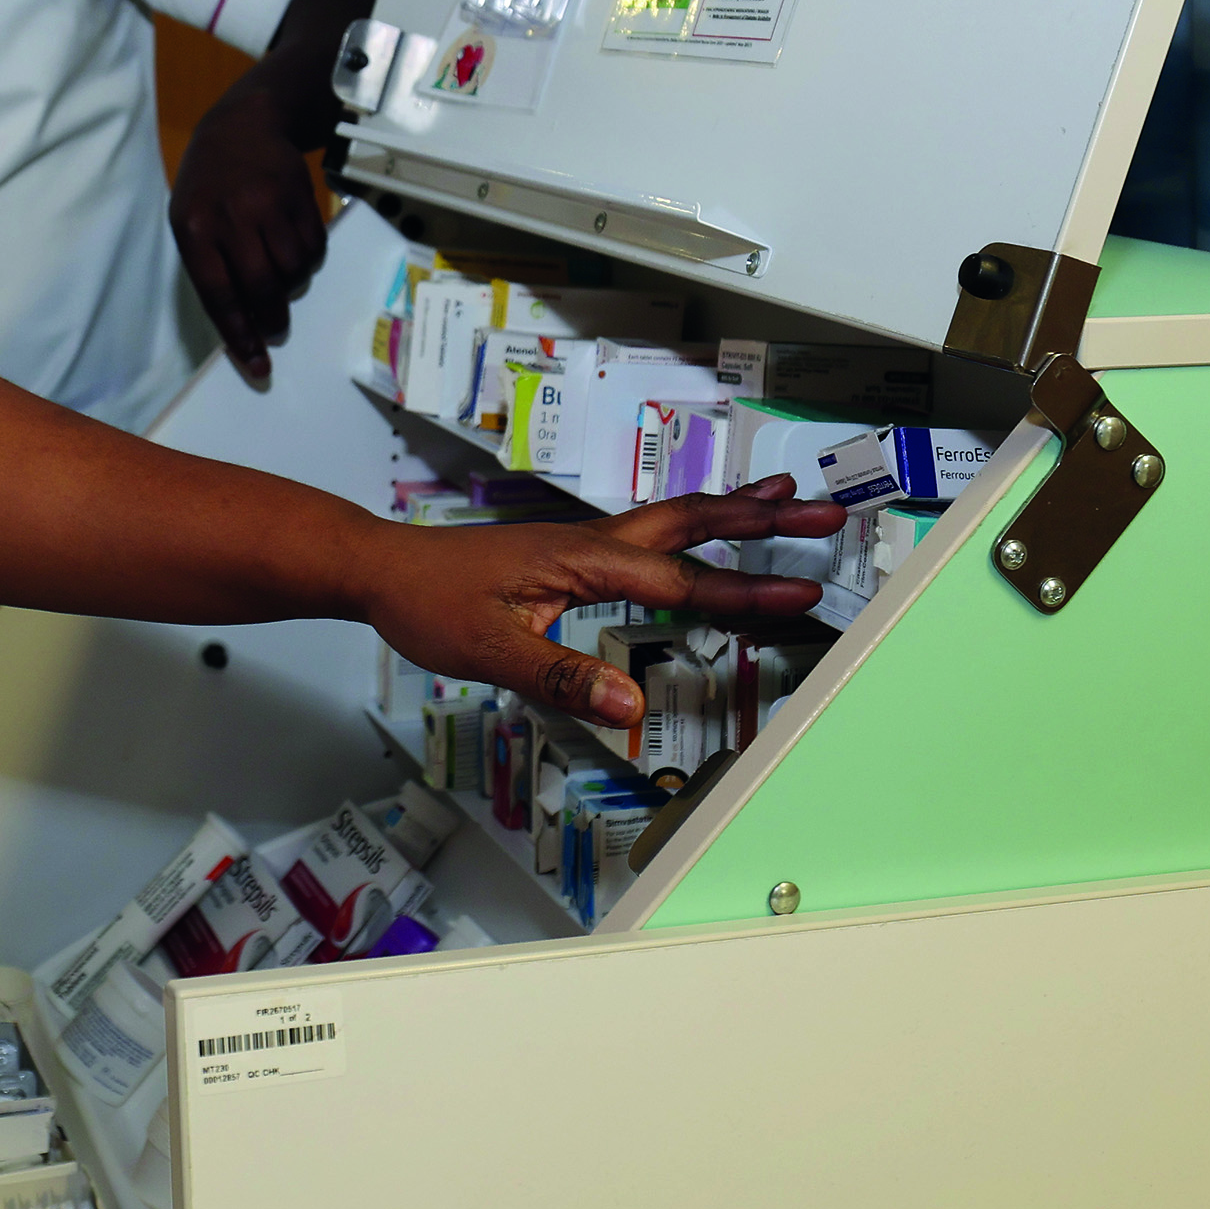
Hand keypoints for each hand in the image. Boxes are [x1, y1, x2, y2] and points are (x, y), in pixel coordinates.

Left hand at [169, 94, 330, 389]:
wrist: (243, 124)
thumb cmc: (209, 185)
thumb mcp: (189, 219)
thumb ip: (210, 269)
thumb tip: (241, 324)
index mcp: (195, 228)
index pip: (219, 294)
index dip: (239, 335)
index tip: (258, 365)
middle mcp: (232, 216)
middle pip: (262, 286)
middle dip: (272, 319)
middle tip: (276, 328)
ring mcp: (269, 203)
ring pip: (293, 270)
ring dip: (291, 286)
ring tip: (280, 276)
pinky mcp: (300, 194)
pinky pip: (314, 248)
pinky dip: (308, 261)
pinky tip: (294, 248)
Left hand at [360, 478, 851, 726]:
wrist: (383, 569)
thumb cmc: (429, 603)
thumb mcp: (489, 651)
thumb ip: (559, 679)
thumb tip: (628, 709)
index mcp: (582, 560)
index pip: (681, 579)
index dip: (745, 588)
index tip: (803, 591)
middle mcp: (592, 542)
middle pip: (694, 523)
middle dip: (763, 519)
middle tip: (826, 511)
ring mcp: (584, 544)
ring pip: (675, 519)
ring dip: (733, 510)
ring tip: (787, 499)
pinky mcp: (572, 554)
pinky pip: (651, 533)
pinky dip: (694, 525)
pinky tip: (704, 532)